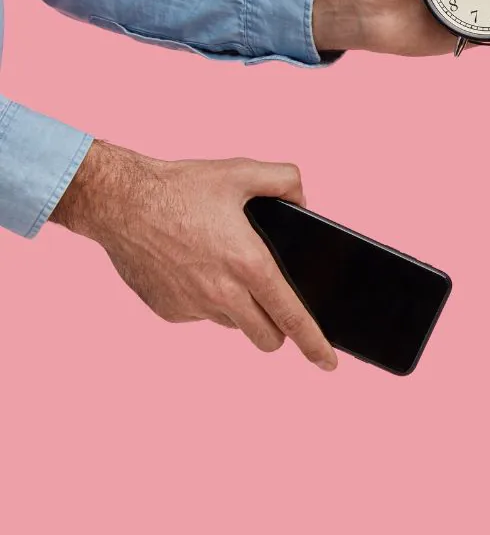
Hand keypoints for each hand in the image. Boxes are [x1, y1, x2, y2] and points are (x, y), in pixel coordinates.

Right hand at [49, 141, 338, 370]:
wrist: (116, 201)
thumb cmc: (181, 186)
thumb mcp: (242, 171)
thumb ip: (285, 180)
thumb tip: (303, 202)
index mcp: (250, 265)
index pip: (292, 318)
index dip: (315, 344)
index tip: (329, 363)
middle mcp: (223, 294)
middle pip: (266, 338)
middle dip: (277, 329)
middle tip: (274, 308)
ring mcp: (193, 306)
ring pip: (232, 323)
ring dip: (238, 308)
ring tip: (222, 268)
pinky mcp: (169, 311)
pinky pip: (199, 313)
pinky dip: (204, 298)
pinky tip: (192, 267)